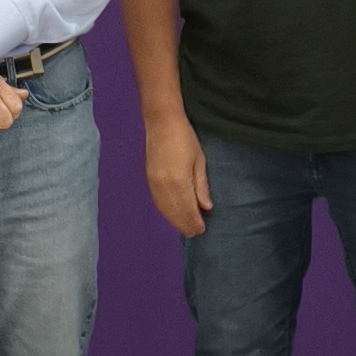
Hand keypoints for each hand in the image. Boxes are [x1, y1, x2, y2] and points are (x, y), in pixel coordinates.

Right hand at [144, 119, 211, 238]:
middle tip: (196, 232)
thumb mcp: (199, 161)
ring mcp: (154, 184)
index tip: (202, 229)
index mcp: (179, 181)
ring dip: (175, 221)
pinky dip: (166, 212)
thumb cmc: (185, 139)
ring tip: (186, 226)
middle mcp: (164, 186)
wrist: (162, 122)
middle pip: (175, 214)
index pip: (188, 211)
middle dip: (186, 225)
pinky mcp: (149, 180)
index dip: (195, 222)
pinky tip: (173, 214)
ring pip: (165, 210)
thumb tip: (206, 207)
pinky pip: (158, 202)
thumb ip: (201, 187)